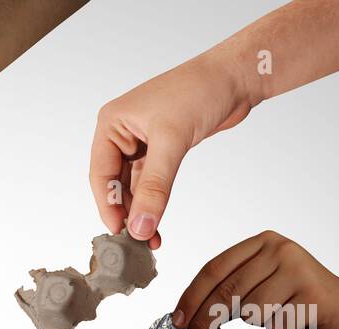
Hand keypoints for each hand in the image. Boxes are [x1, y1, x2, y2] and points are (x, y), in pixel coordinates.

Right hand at [90, 52, 253, 248]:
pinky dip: (154, 203)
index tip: (120, 232)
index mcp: (112, 123)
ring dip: (141, 212)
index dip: (108, 205)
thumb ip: (155, 188)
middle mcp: (122, 133)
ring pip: (133, 187)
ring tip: (150, 239)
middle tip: (137, 241)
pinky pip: (151, 184)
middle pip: (115, 184)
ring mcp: (142, 142)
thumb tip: (140, 227)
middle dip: (126, 213)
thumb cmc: (200, 90)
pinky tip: (158, 224)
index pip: (101, 174)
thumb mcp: (172, 142)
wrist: (237, 76)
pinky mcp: (161, 150)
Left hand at [173, 231, 338, 328]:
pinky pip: (275, 326)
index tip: (176, 323)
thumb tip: (185, 318)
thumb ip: (230, 289)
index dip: (191, 298)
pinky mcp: (313, 294)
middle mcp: (280, 249)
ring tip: (280, 314)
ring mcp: (298, 269)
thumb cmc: (296, 300)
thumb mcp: (260, 284)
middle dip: (203, 323)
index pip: (214, 269)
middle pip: (226, 292)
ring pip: (251, 312)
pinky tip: (298, 320)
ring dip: (259, 324)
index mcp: (262, 242)